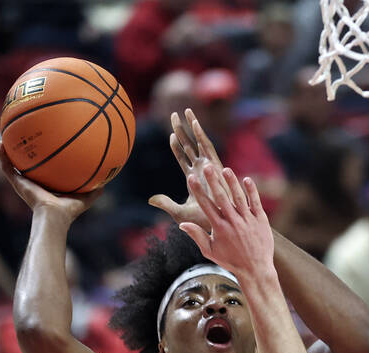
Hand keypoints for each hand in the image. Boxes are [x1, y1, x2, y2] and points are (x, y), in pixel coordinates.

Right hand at [0, 141, 101, 220]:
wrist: (54, 216)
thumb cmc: (69, 210)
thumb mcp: (85, 197)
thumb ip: (95, 190)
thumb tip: (107, 183)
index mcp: (46, 186)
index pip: (43, 171)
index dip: (41, 160)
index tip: (42, 146)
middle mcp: (33, 184)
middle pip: (26, 165)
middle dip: (23, 152)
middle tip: (22, 136)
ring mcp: (23, 183)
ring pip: (12, 165)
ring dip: (7, 151)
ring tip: (5, 136)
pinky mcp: (17, 183)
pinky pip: (6, 167)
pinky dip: (2, 156)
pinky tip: (0, 143)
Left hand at [148, 109, 226, 231]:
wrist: (218, 225)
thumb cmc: (202, 222)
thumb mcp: (179, 212)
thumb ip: (165, 204)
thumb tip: (150, 200)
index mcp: (193, 179)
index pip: (183, 158)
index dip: (177, 146)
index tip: (171, 135)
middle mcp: (201, 169)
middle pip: (189, 146)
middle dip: (181, 130)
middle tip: (174, 115)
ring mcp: (208, 166)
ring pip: (197, 142)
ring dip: (191, 126)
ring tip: (185, 111)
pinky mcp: (214, 166)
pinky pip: (206, 146)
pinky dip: (200, 134)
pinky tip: (193, 122)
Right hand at [178, 164, 274, 281]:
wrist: (255, 269)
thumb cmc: (231, 261)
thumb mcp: (210, 251)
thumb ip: (197, 236)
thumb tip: (182, 224)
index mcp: (219, 228)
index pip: (205, 205)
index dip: (198, 190)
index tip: (191, 178)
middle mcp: (233, 221)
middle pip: (221, 197)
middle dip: (213, 180)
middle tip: (207, 166)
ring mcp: (247, 220)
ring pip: (238, 197)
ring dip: (232, 182)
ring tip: (225, 169)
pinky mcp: (261, 220)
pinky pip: (255, 202)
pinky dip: (251, 191)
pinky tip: (246, 179)